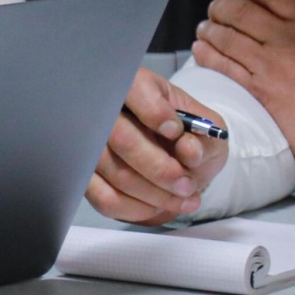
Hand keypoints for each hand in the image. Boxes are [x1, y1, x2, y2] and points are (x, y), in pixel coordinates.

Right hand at [87, 68, 232, 223]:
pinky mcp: (87, 177)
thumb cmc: (188, 137)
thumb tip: (189, 149)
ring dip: (155, 194)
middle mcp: (106, 111)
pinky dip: (138, 208)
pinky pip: (106, 199)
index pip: (134, 90)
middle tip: (187, 184)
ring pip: (115, 173)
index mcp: (137, 86)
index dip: (155, 112)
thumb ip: (204, 138)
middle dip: (161, 169)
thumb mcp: (207, 131)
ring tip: (183, 198)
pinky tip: (159, 206)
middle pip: (121, 138)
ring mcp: (91, 145)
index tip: (176, 132)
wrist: (176, 158)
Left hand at [191, 0, 294, 173]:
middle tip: (217, 6)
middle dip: (223, 5)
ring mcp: (269, 65)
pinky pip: (224, 66)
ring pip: (227, 37)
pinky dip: (207, 55)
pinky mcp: (259, 90)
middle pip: (240, 11)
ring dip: (210, 28)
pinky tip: (199, 50)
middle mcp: (286, 38)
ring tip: (205, 26)